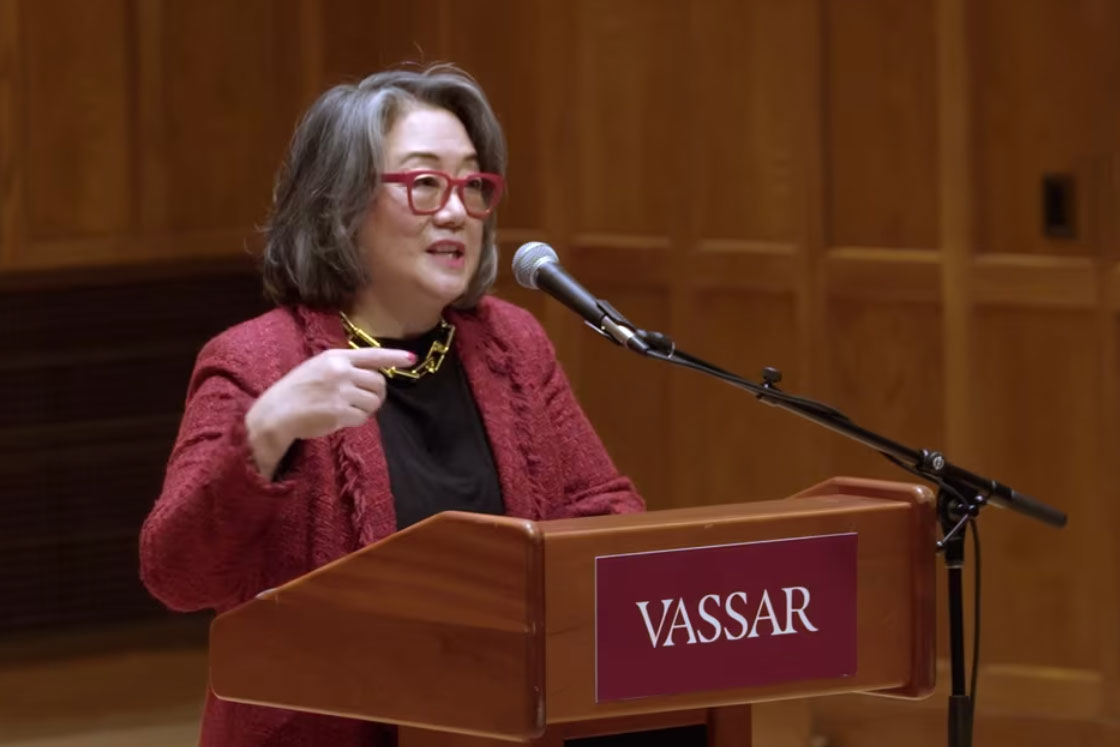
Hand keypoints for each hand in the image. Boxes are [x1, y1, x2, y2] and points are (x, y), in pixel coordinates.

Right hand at [245, 347, 415, 477]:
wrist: (276, 412)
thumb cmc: (296, 390)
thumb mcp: (318, 367)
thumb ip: (343, 367)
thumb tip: (372, 372)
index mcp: (335, 357)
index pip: (373, 354)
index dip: (394, 357)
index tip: (412, 359)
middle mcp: (340, 371)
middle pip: (379, 382)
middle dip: (378, 394)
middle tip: (366, 401)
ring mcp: (340, 392)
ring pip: (374, 401)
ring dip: (367, 409)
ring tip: (349, 410)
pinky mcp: (339, 412)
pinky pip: (363, 417)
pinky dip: (357, 420)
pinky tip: (341, 419)